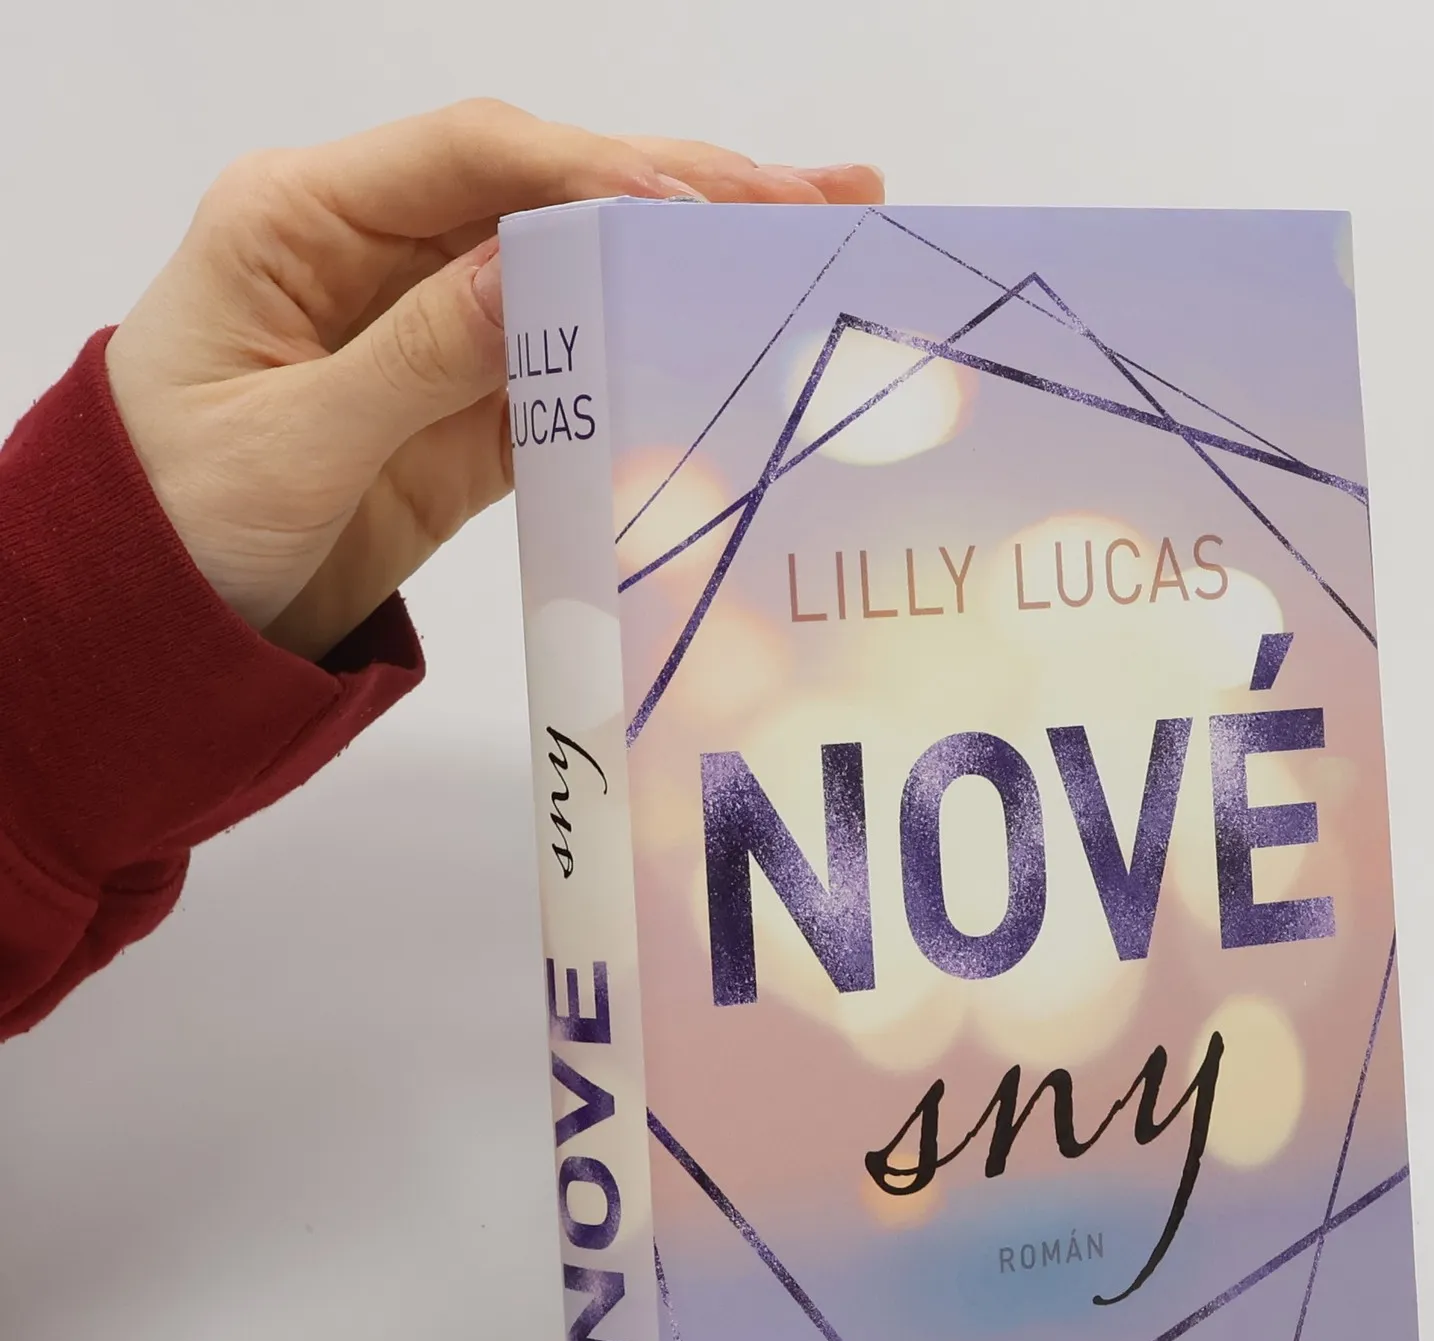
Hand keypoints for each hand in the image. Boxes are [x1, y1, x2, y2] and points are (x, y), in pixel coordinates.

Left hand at [104, 101, 883, 660]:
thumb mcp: (291, 444)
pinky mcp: (460, 407)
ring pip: (571, 274)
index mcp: (299, 221)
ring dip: (678, 264)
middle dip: (675, 187)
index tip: (694, 201)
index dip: (590, 170)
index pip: (469, 158)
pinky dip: (639, 358)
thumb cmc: (172, 520)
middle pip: (541, 194)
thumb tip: (535, 272)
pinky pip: (563, 368)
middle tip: (810, 193)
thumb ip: (416, 356)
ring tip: (797, 244)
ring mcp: (424, 327)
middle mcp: (370, 252)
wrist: (158, 624)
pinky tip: (719, 347)